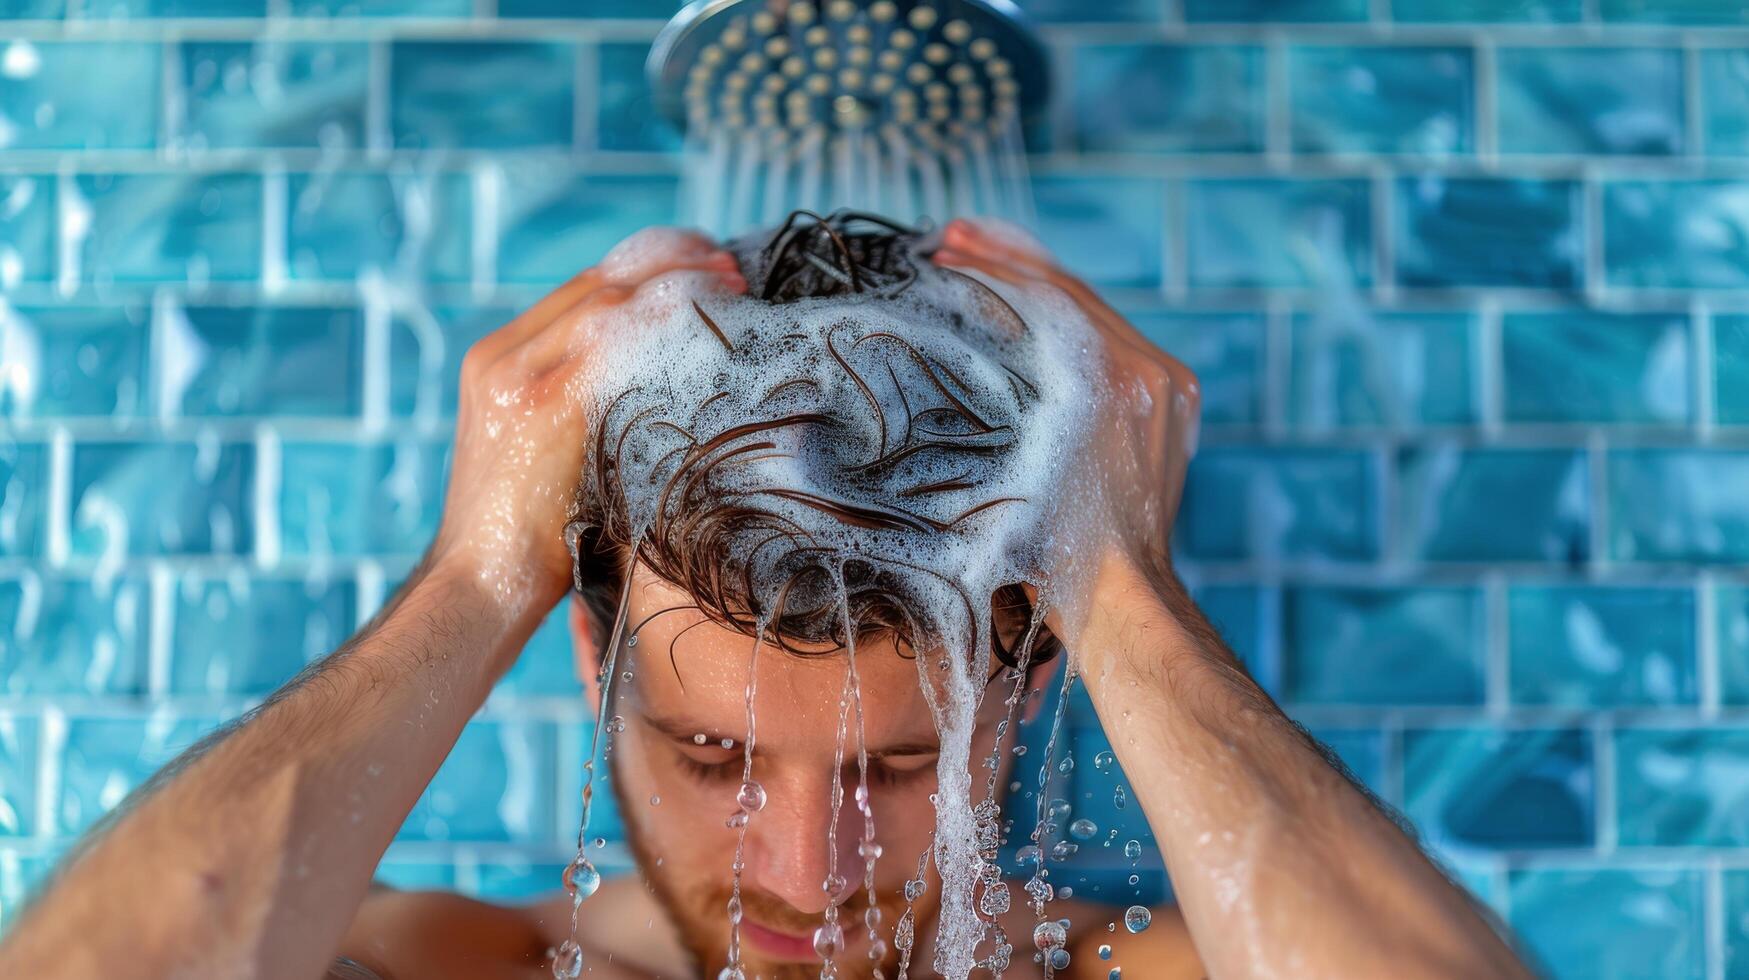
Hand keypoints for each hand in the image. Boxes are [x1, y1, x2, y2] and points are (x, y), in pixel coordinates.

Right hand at [428, 228, 747, 630]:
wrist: (478, 584)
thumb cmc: (528, 538)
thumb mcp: (549, 451)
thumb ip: (587, 406)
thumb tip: (666, 384)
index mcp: (496, 361)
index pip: (582, 291)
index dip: (646, 269)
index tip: (700, 263)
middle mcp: (502, 359)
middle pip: (597, 284)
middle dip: (669, 264)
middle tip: (728, 266)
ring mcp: (518, 378)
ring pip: (606, 302)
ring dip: (674, 285)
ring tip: (731, 285)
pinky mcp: (543, 407)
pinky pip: (610, 343)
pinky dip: (660, 325)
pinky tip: (704, 325)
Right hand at [930, 218, 1200, 634]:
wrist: (1121, 594)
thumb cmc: (1054, 548)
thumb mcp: (1012, 463)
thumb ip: (1010, 387)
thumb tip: (970, 323)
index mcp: (1111, 382)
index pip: (1046, 295)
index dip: (993, 265)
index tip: (945, 246)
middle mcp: (1148, 373)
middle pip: (1071, 293)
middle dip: (1010, 260)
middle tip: (955, 235)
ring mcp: (1169, 386)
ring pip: (1096, 313)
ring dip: (1040, 283)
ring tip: (986, 251)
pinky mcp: (1177, 400)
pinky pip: (1120, 341)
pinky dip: (1074, 319)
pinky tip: (1037, 303)